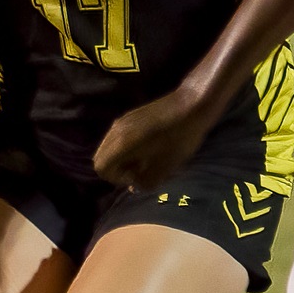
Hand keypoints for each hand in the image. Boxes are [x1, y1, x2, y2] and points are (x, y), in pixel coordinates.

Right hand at [93, 84, 216, 189]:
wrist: (192, 105)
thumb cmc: (180, 139)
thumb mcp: (165, 167)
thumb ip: (145, 182)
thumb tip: (135, 187)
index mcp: (120, 144)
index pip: (101, 168)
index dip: (117, 179)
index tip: (138, 177)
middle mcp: (115, 131)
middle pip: (101, 157)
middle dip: (117, 169)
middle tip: (140, 171)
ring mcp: (122, 121)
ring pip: (109, 147)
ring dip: (122, 158)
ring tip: (145, 160)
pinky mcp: (131, 116)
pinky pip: (118, 137)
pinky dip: (126, 147)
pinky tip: (148, 147)